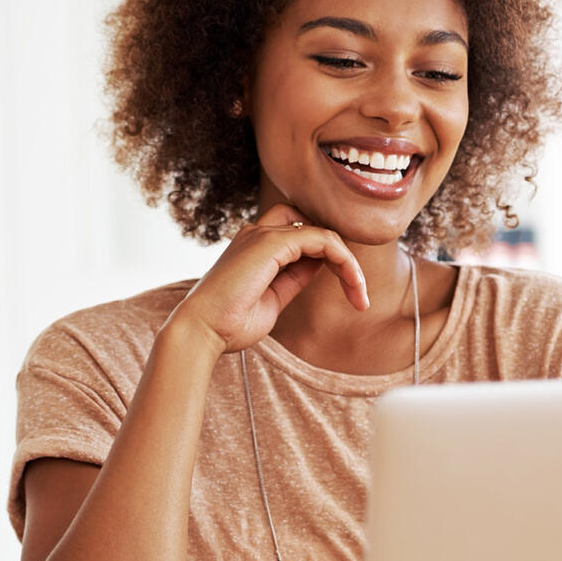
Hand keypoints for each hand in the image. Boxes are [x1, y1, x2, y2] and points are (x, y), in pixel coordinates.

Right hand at [164, 203, 368, 355]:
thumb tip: (321, 264)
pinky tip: (351, 282)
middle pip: (316, 229)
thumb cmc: (230, 323)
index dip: (332, 259)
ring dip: (348, 263)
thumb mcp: (275, 298)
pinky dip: (343, 260)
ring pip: (323, 234)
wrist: (201, 331)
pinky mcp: (271, 243)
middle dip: (342, 257)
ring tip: (360, 295)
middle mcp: (258, 234)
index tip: (352, 293)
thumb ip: (295, 278)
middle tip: (359, 294)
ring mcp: (263, 235)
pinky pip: (321, 239)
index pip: (305, 237)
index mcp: (256, 246)